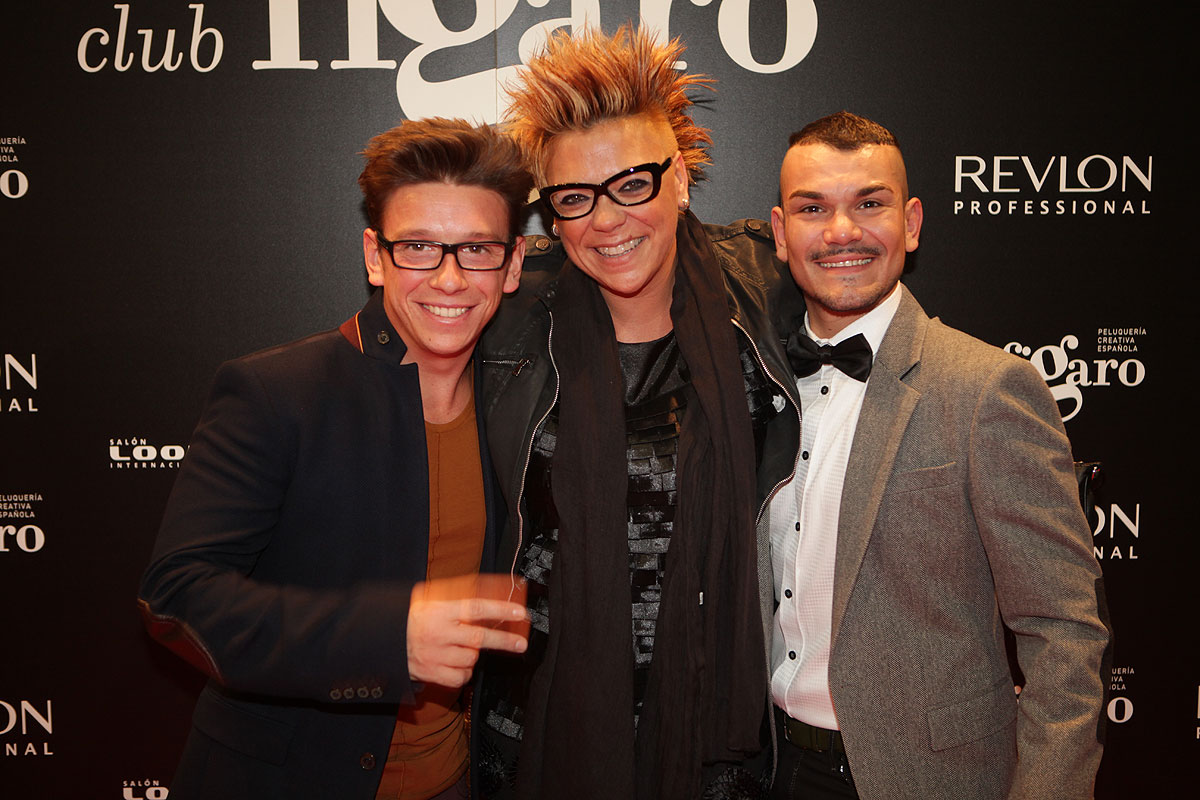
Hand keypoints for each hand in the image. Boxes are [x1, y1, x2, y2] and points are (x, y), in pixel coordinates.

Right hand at [406, 573, 528, 687]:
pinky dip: (464, 672)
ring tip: (461, 646)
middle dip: (504, 641)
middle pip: (479, 639)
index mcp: (439, 611)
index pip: (476, 609)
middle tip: (521, 644)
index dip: (500, 611)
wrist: (385, 639)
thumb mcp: (431, 598)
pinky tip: (455, 662)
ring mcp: (435, 656)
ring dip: (473, 654)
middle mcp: (438, 634)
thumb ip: (458, 596)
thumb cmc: (412, 616)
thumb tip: (489, 591)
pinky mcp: (431, 674)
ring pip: (470, 659)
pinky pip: (460, 677)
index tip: (519, 613)